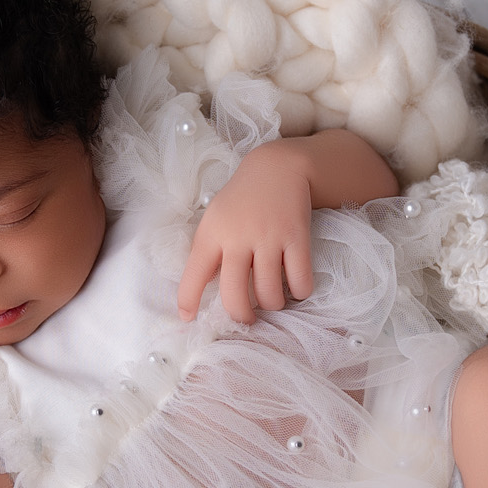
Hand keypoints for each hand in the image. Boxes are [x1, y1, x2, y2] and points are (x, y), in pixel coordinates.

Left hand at [176, 139, 316, 322]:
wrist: (277, 168)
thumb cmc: (241, 200)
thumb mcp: (214, 219)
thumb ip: (207, 252)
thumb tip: (202, 291)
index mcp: (212, 234)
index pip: (194, 274)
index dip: (187, 301)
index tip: (188, 318)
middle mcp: (238, 238)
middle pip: (235, 295)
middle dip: (241, 316)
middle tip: (247, 319)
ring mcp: (269, 238)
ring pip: (269, 294)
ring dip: (272, 305)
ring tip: (273, 301)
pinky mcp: (297, 237)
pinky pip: (299, 280)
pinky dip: (299, 292)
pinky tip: (296, 289)